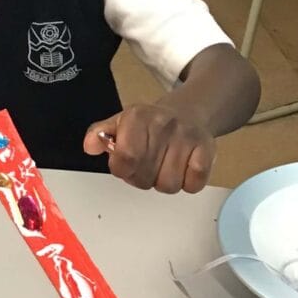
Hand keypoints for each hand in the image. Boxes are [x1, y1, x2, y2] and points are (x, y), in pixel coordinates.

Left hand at [83, 104, 214, 193]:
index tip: (126, 165)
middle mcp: (163, 124)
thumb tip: (89, 147)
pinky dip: (188, 183)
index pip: (124, 159)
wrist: (188, 112)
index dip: (123, 170)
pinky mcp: (208, 149)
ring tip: (165, 165)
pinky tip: (184, 167)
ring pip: (169, 185)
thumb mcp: (120, 123)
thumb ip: (100, 135)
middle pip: (145, 177)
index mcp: (137, 117)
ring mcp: (187, 136)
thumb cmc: (150, 124)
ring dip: (164, 181)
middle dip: (142, 177)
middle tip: (148, 163)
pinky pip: (193, 184)